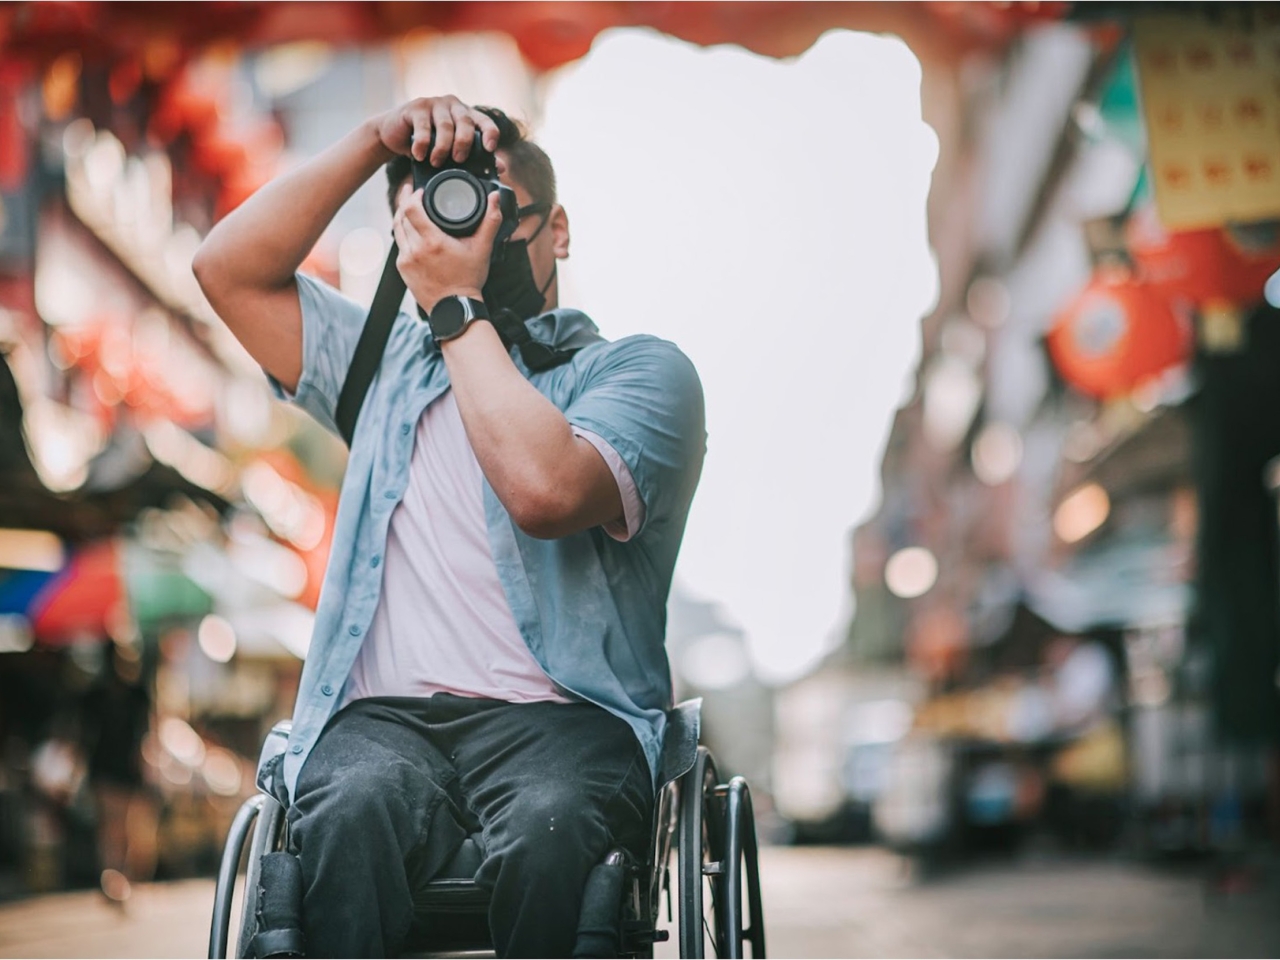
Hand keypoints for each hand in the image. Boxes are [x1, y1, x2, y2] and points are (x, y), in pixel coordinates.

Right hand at [373, 96, 499, 166]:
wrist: (394, 134)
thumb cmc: (427, 143)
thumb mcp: (451, 150)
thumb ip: (475, 157)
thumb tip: (501, 168)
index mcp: (466, 115)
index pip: (485, 121)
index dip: (490, 133)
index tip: (490, 148)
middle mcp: (453, 105)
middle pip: (465, 122)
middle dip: (464, 143)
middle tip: (458, 160)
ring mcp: (434, 103)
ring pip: (445, 125)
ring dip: (442, 147)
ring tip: (436, 162)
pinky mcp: (416, 107)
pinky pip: (423, 126)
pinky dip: (422, 144)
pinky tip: (419, 155)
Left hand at [393, 187, 503, 314]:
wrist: (455, 309)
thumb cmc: (468, 280)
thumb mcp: (482, 249)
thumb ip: (490, 221)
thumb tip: (495, 198)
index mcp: (432, 242)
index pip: (411, 209)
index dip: (413, 195)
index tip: (420, 190)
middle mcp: (415, 250)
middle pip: (401, 216)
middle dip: (406, 201)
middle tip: (412, 192)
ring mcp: (406, 260)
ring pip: (397, 229)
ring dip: (402, 216)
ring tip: (410, 207)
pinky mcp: (402, 268)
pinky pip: (400, 244)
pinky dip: (404, 233)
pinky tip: (412, 230)